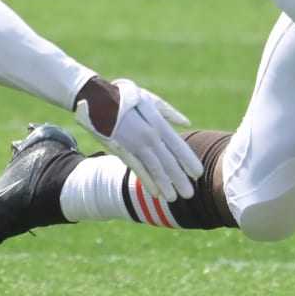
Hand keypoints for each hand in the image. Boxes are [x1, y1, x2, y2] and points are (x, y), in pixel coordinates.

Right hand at [75, 77, 201, 201]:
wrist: (96, 99)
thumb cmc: (125, 97)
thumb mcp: (150, 99)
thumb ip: (169, 113)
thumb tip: (186, 123)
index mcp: (157, 122)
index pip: (177, 146)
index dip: (188, 161)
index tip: (197, 174)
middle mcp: (148, 135)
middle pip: (167, 160)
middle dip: (178, 178)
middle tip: (189, 194)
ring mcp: (134, 144)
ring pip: (153, 167)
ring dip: (164, 184)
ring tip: (174, 198)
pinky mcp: (121, 150)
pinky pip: (137, 168)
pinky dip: (147, 180)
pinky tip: (155, 192)